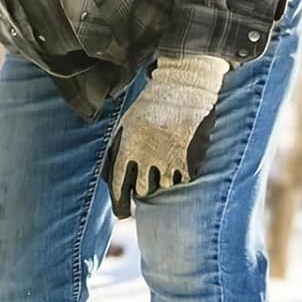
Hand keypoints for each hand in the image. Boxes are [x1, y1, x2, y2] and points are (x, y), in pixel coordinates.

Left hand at [103, 54, 228, 218]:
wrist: (184, 87)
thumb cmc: (150, 108)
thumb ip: (115, 153)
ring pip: (164, 187)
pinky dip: (181, 176)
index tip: (122, 215)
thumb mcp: (125, 125)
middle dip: (143, 191)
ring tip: (166, 161)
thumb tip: (109, 183)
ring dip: (163, 182)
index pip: (118, 185)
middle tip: (147, 183)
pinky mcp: (192, 160)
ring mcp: (171, 159)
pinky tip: (180, 159)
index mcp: (128, 146)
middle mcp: (148, 156)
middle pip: (142, 191)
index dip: (119, 204)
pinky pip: (183, 181)